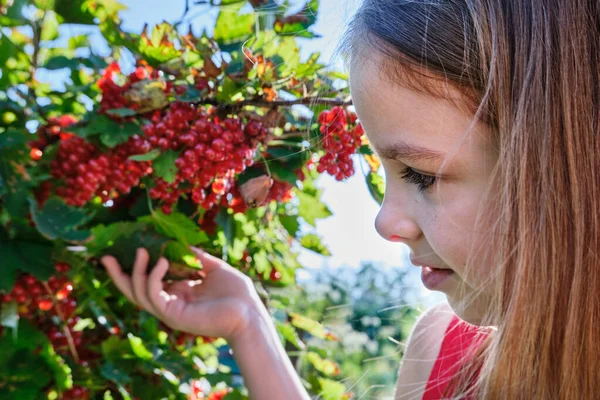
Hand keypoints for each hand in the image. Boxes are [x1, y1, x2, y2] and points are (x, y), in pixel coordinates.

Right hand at [100, 247, 264, 341]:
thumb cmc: (236, 293)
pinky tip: (162, 261)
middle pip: (134, 291)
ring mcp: (170, 310)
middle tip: (105, 256)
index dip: (134, 267)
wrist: (250, 312)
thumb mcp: (215, 268)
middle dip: (118, 275)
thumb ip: (197, 257)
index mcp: (177, 292)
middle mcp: (170, 302)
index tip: (125, 247)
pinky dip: (154, 278)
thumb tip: (180, 243)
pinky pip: (155, 296)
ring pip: (140, 294)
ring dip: (136, 272)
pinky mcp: (174, 315)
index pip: (148, 281)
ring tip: (142, 251)